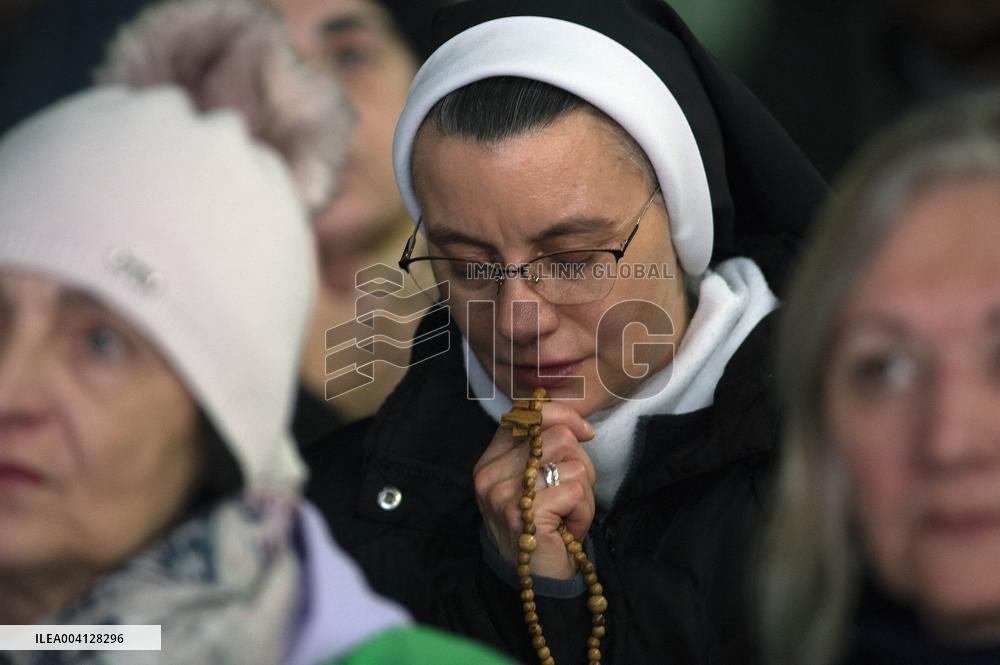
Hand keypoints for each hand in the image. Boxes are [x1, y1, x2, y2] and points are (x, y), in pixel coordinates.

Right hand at [473, 402, 595, 578]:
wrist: (538, 583)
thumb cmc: (544, 527)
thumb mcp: (535, 482)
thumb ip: (543, 449)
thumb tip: (578, 425)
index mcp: (490, 460)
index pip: (527, 414)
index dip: (563, 416)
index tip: (585, 433)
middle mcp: (490, 474)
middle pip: (559, 436)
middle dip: (580, 465)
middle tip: (571, 496)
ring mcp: (504, 494)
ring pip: (573, 464)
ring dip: (584, 493)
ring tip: (567, 515)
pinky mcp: (526, 514)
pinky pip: (577, 492)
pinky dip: (583, 512)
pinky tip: (567, 529)